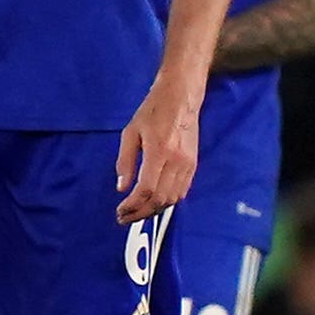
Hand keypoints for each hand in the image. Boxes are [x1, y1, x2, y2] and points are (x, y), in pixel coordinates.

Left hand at [115, 78, 200, 223]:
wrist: (182, 97)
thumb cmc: (154, 110)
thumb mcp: (130, 132)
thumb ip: (125, 161)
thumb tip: (122, 187)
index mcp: (159, 151)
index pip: (147, 189)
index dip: (133, 205)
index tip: (120, 210)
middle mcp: (177, 160)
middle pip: (160, 199)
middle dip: (141, 213)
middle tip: (125, 217)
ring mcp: (188, 164)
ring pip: (172, 199)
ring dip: (154, 210)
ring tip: (137, 212)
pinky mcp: (193, 165)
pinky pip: (182, 191)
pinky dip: (167, 201)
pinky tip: (154, 202)